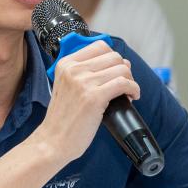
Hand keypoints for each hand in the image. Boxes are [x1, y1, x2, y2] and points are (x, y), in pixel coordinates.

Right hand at [35, 41, 139, 166]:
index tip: (115, 71)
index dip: (113, 58)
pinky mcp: (94, 97)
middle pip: (113, 56)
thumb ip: (86, 73)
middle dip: (124, 70)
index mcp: (66, 64)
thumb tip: (121, 63)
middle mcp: (74, 69)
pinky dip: (133, 89)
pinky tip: (132, 97)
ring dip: (131, 80)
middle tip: (124, 84)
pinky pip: (124, 83)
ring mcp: (84, 82)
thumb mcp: (66, 86)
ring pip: (122, 69)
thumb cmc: (63, 118)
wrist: (53, 141)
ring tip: (128, 93)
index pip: (100, 46)